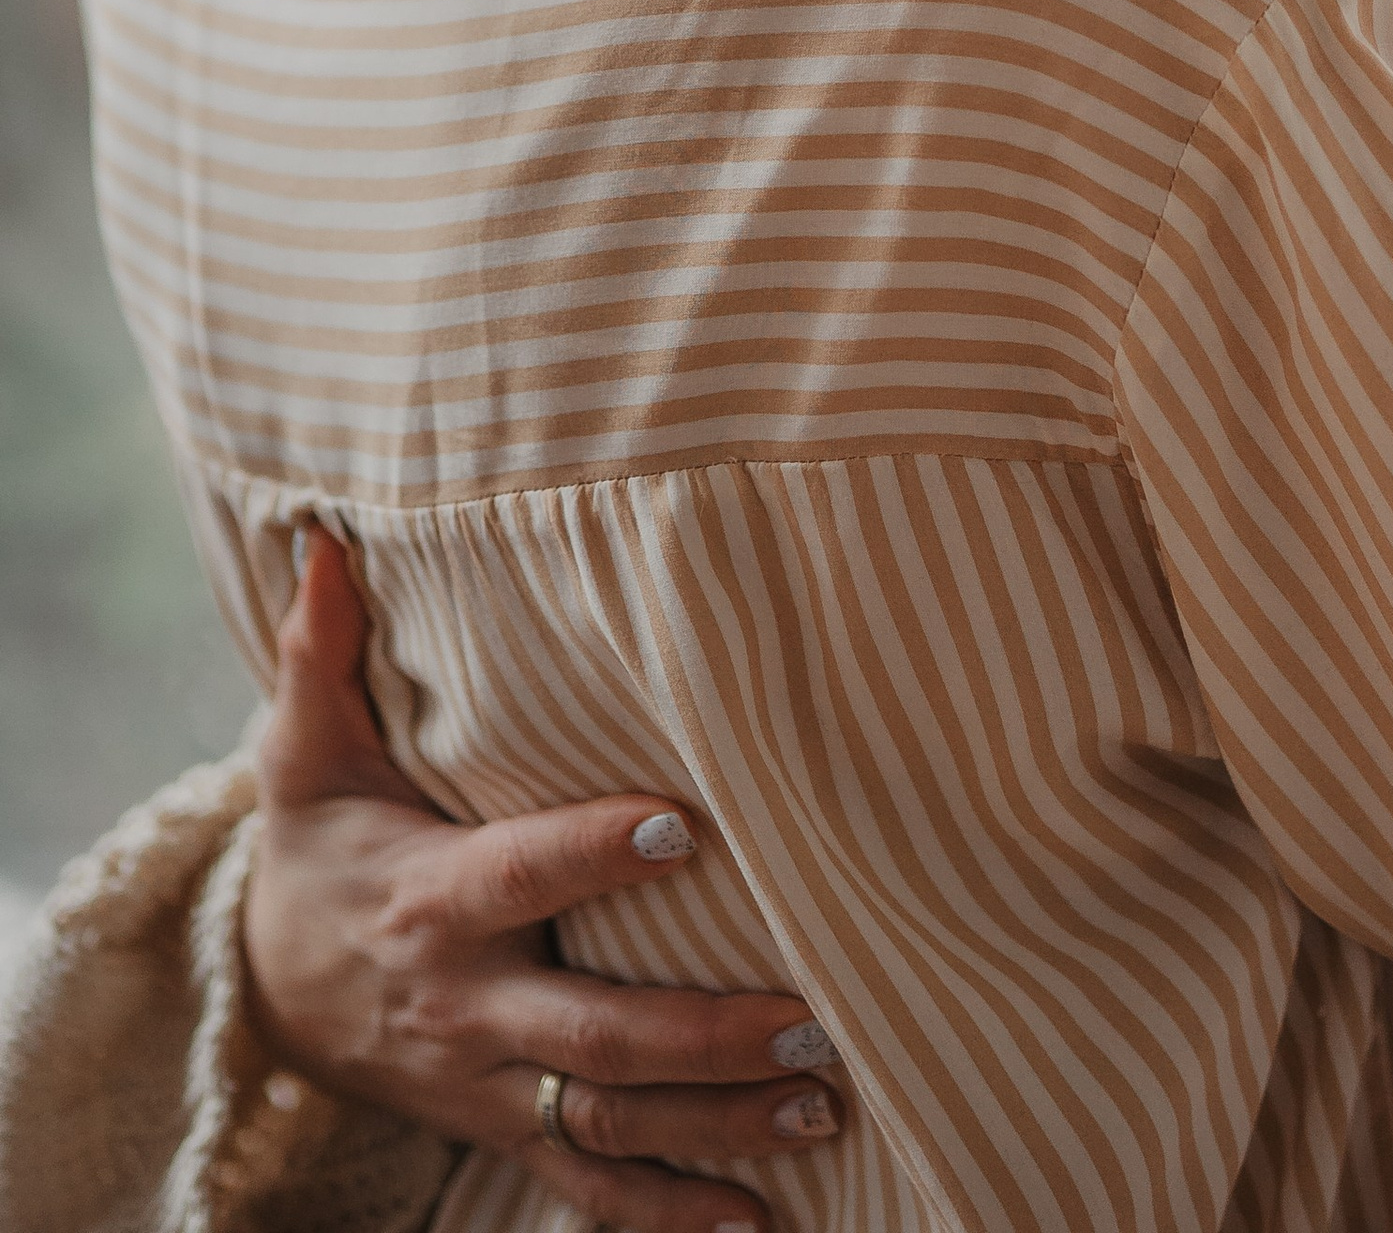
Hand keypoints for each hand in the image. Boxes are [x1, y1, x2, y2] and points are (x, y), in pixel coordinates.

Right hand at [246, 534, 846, 1232]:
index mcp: (431, 901)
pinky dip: (672, 1216)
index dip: (595, 853)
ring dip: (719, 1125)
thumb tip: (328, 533)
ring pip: (608, 1123)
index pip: (522, 876)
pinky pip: (589, 1190)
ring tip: (825, 1104)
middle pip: (589, 1035)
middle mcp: (468, 1009)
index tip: (687, 823)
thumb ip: (322, 649)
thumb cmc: (317, 840)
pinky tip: (761, 1225)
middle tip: (811, 1017)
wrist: (262, 989)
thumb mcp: (306, 749)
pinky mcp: (503, 1132)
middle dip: (702, 1033)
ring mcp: (488, 1086)